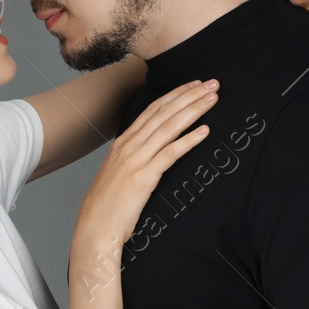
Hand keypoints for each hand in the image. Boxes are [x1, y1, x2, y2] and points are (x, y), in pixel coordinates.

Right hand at [74, 79, 217, 248]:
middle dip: (190, 95)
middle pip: (164, 112)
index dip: (176, 94)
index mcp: (124, 141)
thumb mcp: (121, 170)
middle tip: (212, 83)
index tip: (195, 84)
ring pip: (169, 127)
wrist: (96, 225)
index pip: (154, 109)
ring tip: (212, 99)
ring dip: (194, 110)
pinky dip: (189, 141)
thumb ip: (136, 155)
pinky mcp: (144, 176)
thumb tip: (154, 148)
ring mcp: (137, 159)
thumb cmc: (110, 202)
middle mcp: (130, 145)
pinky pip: (170, 153)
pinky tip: (205, 132)